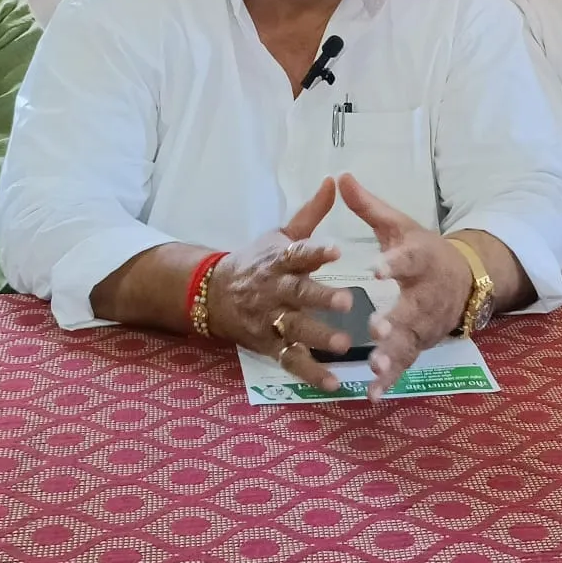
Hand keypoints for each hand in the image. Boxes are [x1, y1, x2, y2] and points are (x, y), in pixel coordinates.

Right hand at [208, 177, 354, 391]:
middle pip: (298, 294)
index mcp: (280, 260)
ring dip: (319, 338)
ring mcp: (271, 320)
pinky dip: (311, 374)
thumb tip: (336, 180)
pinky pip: (290, 361)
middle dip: (321, 298)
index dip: (316, 251)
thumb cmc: (258, 262)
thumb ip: (312, 214)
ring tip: (344, 345)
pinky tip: (334, 383)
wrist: (213, 293)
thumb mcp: (280, 235)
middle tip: (348, 302)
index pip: (298, 253)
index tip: (338, 249)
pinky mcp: (269, 345)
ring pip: (295, 329)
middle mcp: (275, 290)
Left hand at [337, 174, 473, 400]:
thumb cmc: (422, 250)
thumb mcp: (399, 226)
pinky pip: (406, 365)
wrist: (465, 279)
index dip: (393, 265)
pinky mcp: (420, 345)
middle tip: (376, 329)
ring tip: (374, 366)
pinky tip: (372, 395)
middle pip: (413, 310)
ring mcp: (425, 325)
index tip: (374, 269)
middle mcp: (427, 295)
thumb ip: (369, 208)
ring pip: (410, 342)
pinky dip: (391, 380)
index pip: (408, 260)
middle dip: (396, 321)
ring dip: (393, 356)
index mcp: (420, 260)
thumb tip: (341, 176)